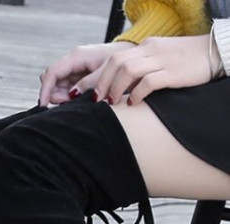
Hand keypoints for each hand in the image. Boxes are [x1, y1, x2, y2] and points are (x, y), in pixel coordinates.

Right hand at [39, 42, 135, 105]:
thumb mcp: (106, 72)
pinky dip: (67, 98)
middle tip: (68, 104)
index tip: (43, 106)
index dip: (45, 90)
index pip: (51, 73)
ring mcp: (74, 70)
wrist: (133, 57)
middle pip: (50, 80)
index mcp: (76, 57)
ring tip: (76, 103)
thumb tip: (71, 95)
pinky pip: (65, 89)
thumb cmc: (122, 61)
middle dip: (54, 94)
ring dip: (61, 97)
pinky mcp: (77, 77)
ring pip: (56, 86)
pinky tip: (77, 101)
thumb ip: (88, 83)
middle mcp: (72, 62)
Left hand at [92, 35, 217, 105]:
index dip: (94, 77)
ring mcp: (162, 60)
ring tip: (111, 103)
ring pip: (128, 71)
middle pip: (115, 63)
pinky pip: (149, 81)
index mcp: (144, 48)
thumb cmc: (183, 63)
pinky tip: (132, 104)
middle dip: (100, 83)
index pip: (112, 59)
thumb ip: (138, 72)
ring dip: (115, 89)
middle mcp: (150, 51)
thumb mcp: (157, 62)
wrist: (215, 53)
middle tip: (94, 101)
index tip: (80, 93)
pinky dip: (136, 94)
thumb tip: (114, 91)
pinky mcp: (173, 72)